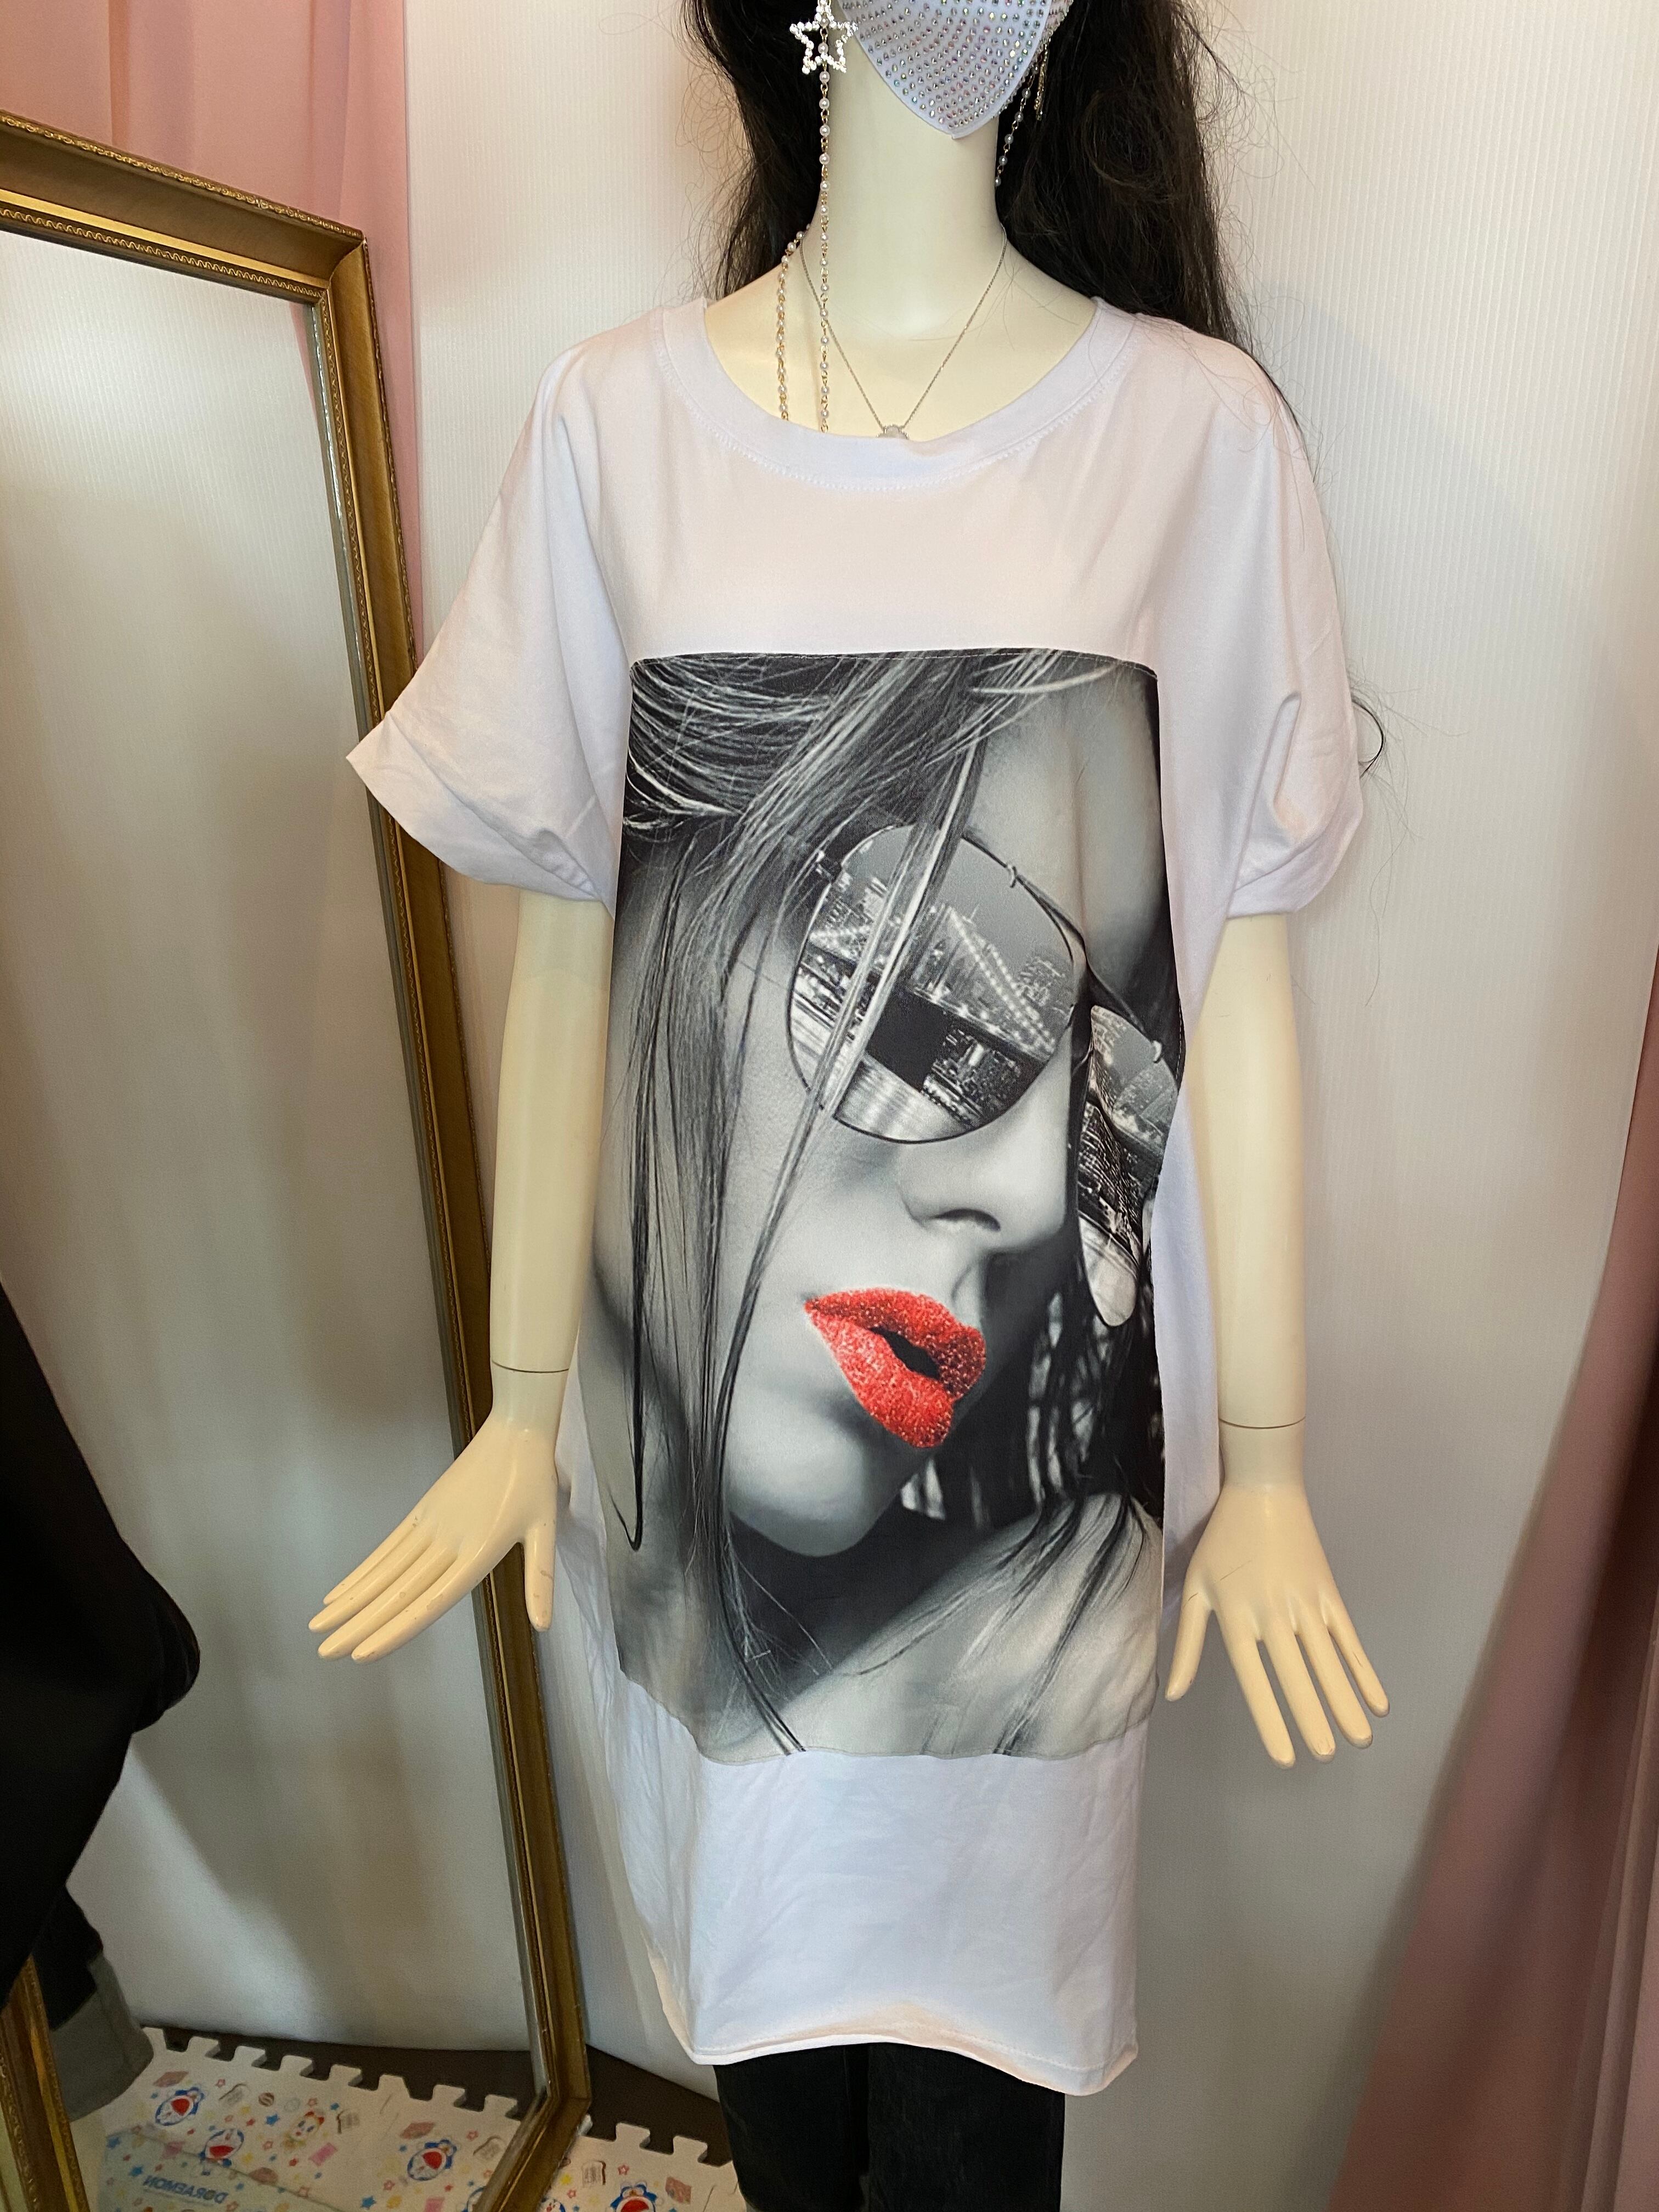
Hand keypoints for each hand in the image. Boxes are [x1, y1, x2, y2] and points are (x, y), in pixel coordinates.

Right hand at [309, 1366, 563, 1660]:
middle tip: (324, 1652)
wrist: (514, 1429)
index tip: (364, 1653)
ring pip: (383, 1570)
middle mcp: (448, 1542)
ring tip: (319, 1626)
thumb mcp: (546, 1530)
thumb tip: (543, 1626)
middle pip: (397, 1591)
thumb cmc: (533, 1482)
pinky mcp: (421, 1510)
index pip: (431, 1601)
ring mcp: (430, 1524)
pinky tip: (340, 1590)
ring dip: (350, 1600)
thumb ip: (539, 1579)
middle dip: (358, 1625)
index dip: (396, 1629)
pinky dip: (361, 1571)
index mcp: (479, 1552)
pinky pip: (386, 1547)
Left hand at [1166, 1432, 1386, 1765]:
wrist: (1263, 1491)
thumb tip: (1172, 1692)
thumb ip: (1186, 1642)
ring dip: (1345, 1700)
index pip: (1254, 1677)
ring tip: (1359, 1739)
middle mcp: (1272, 1614)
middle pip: (1295, 1674)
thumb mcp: (1195, 1588)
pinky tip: (1377, 1701)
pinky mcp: (1329, 1593)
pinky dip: (1364, 1670)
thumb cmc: (1222, 1542)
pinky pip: (1349, 1639)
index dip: (1270, 1717)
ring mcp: (1305, 1604)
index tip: (1285, 1756)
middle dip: (1312, 1717)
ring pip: (1328, 1660)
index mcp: (1236, 1617)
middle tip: (1326, 1755)